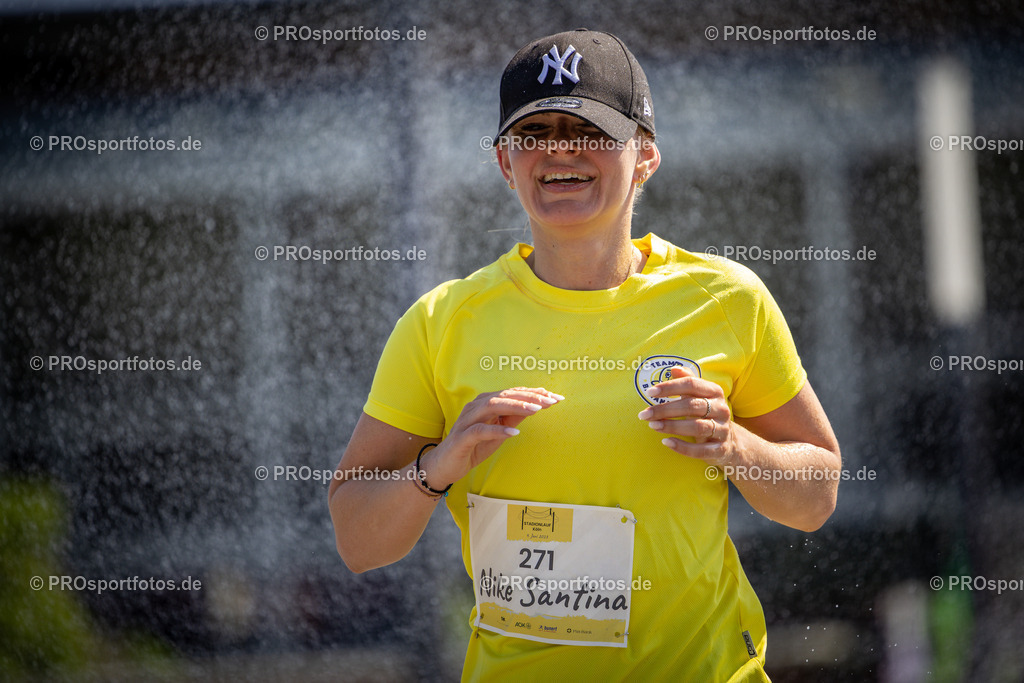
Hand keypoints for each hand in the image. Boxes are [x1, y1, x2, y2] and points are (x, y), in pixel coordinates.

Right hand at [422, 387, 562, 486]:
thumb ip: (513, 418)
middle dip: (530, 397)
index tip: (555, 397)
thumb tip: (536, 407)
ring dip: (516, 407)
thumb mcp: (499, 432)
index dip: (534, 393)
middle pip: (505, 396)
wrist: (445, 465)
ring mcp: (467, 420)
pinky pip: (480, 431)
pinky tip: (514, 432)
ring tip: (537, 410)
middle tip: (551, 401)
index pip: (512, 393)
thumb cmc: (473, 447)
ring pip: (493, 406)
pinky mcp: (462, 437)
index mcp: (485, 402)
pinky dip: (497, 430)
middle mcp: (476, 406)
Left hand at [636, 366, 735, 467]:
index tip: (649, 392)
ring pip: (696, 427)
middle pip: (691, 406)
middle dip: (664, 410)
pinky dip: (682, 447)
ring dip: (672, 426)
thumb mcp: (699, 395)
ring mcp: (722, 430)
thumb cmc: (706, 413)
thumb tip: (673, 368)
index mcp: (715, 392)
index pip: (691, 384)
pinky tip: (666, 442)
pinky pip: (701, 450)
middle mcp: (721, 409)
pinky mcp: (720, 449)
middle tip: (644, 414)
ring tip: (653, 425)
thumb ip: (687, 381)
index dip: (669, 387)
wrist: (729, 441)